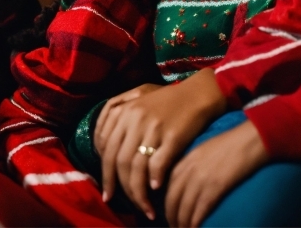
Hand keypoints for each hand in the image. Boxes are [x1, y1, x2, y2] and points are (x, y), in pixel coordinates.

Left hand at [95, 69, 225, 219]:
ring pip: (136, 168)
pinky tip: (156, 188)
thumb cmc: (167, 100)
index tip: (108, 190)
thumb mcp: (138, 101)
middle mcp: (135, 118)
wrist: (197, 93)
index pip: (105, 148)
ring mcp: (154, 127)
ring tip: (144, 206)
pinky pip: (158, 165)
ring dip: (138, 193)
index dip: (105, 173)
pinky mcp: (172, 136)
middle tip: (122, 203)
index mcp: (124, 110)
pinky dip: (154, 180)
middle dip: (118, 187)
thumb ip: (118, 120)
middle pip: (119, 161)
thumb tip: (103, 151)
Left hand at [165, 119, 268, 226]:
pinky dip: (194, 223)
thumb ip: (195, 164)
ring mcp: (201, 179)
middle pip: (172, 199)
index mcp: (187, 159)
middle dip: (171, 216)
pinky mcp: (214, 187)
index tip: (170, 213)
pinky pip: (199, 211)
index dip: (168, 203)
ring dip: (182, 224)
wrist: (249, 140)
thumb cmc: (232, 143)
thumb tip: (192, 182)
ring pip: (184, 209)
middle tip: (175, 227)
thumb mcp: (206, 149)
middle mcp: (190, 169)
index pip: (170, 185)